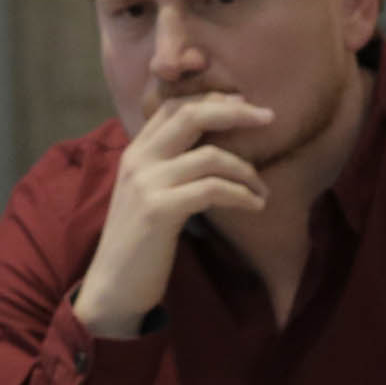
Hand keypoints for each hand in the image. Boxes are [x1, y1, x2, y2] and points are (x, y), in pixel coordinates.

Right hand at [72, 91, 273, 336]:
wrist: (115, 285)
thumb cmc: (143, 241)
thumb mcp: (153, 194)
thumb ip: (173, 167)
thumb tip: (216, 148)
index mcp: (136, 151)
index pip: (173, 105)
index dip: (212, 99)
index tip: (246, 105)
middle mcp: (137, 159)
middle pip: (190, 114)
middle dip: (235, 112)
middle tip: (270, 117)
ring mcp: (146, 183)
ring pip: (210, 155)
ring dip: (248, 171)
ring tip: (263, 191)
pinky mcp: (159, 210)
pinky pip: (213, 189)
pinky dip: (242, 194)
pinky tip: (256, 205)